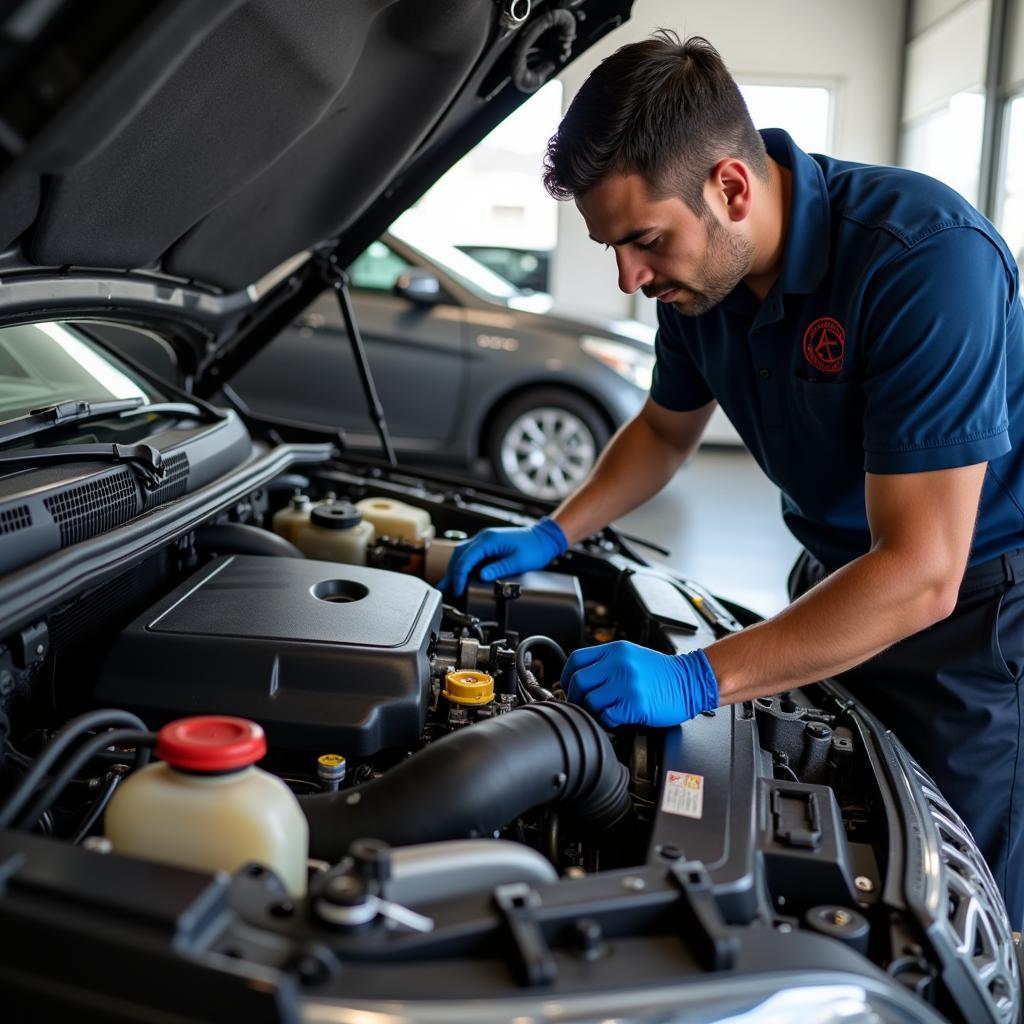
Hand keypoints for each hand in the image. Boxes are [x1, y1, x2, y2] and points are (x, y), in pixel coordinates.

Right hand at [438, 517, 567, 595]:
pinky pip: (471, 554)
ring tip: (450, 584)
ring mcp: (485, 540)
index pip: (466, 559)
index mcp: (488, 540)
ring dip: (456, 568)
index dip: (459, 576)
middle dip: (452, 573)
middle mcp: (484, 538)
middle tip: (449, 589)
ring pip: (462, 553)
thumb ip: (499, 569)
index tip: (458, 589)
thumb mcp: (518, 561)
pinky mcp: (489, 545)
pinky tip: (463, 576)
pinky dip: (465, 565)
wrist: (543, 539)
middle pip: (459, 555)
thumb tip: (482, 576)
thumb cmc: (534, 548)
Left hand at [562, 641, 718, 727]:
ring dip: (594, 711)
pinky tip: (618, 717)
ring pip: (590, 701)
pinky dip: (608, 721)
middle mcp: (619, 664)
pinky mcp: (635, 704)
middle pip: (578, 682)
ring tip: (606, 710)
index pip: (576, 660)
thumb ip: (606, 662)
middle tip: (585, 703)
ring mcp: (626, 684)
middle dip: (577, 696)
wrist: (691, 681)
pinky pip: (607, 717)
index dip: (567, 676)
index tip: (570, 686)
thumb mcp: (631, 656)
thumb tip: (580, 678)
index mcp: (615, 650)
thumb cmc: (662, 673)